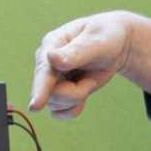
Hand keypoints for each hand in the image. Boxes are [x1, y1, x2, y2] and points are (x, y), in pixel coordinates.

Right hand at [28, 12, 150, 119]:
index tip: (36, 106)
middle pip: (50, 92)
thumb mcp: (96, 41)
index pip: (44, 69)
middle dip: (75, 93)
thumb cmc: (106, 37)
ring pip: (55, 104)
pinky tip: (82, 96)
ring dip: (77, 98)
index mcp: (52, 44)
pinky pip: (58, 113)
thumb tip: (51, 57)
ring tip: (89, 80)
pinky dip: (72, 109)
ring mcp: (51, 79)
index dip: (40, 88)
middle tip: (91, 81)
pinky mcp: (58, 92)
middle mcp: (47, 63)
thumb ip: (76, 52)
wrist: (115, 46)